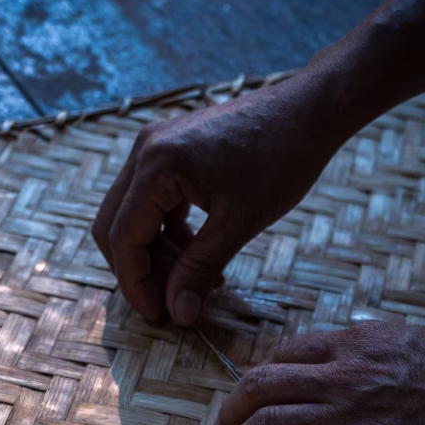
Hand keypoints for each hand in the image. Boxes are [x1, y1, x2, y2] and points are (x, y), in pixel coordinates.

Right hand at [92, 72, 344, 325]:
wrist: (310, 110)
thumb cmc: (281, 158)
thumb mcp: (239, 223)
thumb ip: (199, 270)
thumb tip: (178, 314)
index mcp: (156, 166)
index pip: (122, 238)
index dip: (136, 284)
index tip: (160, 314)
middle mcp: (145, 151)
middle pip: (114, 226)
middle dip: (138, 270)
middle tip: (170, 302)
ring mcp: (156, 147)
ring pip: (132, 215)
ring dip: (155, 254)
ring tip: (193, 281)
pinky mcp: (172, 150)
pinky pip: (153, 201)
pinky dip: (167, 232)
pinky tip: (198, 253)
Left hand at [209, 322, 424, 424]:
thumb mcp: (408, 344)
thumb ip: (367, 357)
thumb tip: (342, 372)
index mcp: (354, 345)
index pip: (283, 355)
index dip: (255, 379)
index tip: (246, 397)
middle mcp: (343, 377)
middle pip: (259, 388)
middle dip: (228, 413)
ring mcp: (352, 419)